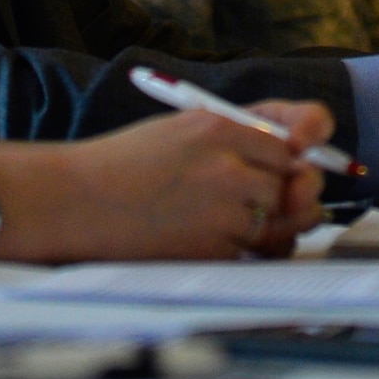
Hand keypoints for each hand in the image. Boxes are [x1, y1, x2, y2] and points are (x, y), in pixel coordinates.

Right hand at [19, 103, 329, 260]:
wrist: (76, 201)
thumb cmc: (126, 164)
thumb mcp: (182, 129)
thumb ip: (239, 136)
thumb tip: (297, 157)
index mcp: (217, 127)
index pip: (291, 143)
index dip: (300, 158)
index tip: (303, 166)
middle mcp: (225, 165)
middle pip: (293, 184)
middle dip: (290, 194)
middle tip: (276, 198)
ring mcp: (221, 210)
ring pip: (279, 221)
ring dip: (270, 225)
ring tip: (236, 218)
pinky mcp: (212, 249)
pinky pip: (255, 251)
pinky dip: (247, 249)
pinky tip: (217, 238)